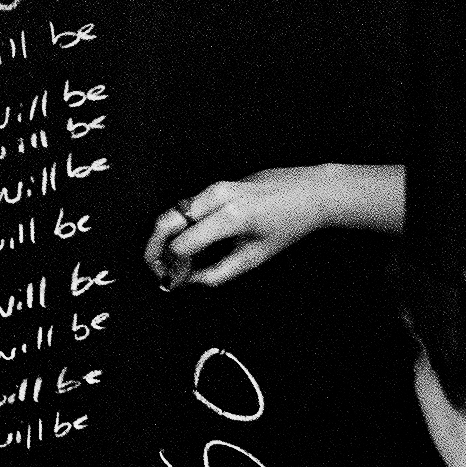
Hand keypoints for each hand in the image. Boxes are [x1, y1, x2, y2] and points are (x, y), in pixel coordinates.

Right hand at [143, 165, 337, 289]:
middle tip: (156, 269)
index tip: (175, 281)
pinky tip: (190, 244)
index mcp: (229, 217)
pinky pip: (187, 207)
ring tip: (173, 260)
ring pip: (173, 213)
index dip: (174, 267)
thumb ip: (219, 273)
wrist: (312, 191)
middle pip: (165, 222)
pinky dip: (180, 226)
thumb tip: (190, 281)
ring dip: (165, 237)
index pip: (182, 245)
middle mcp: (216, 197)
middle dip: (154, 249)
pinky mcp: (217, 185)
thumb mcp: (256, 256)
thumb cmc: (289, 224)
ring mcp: (216, 187)